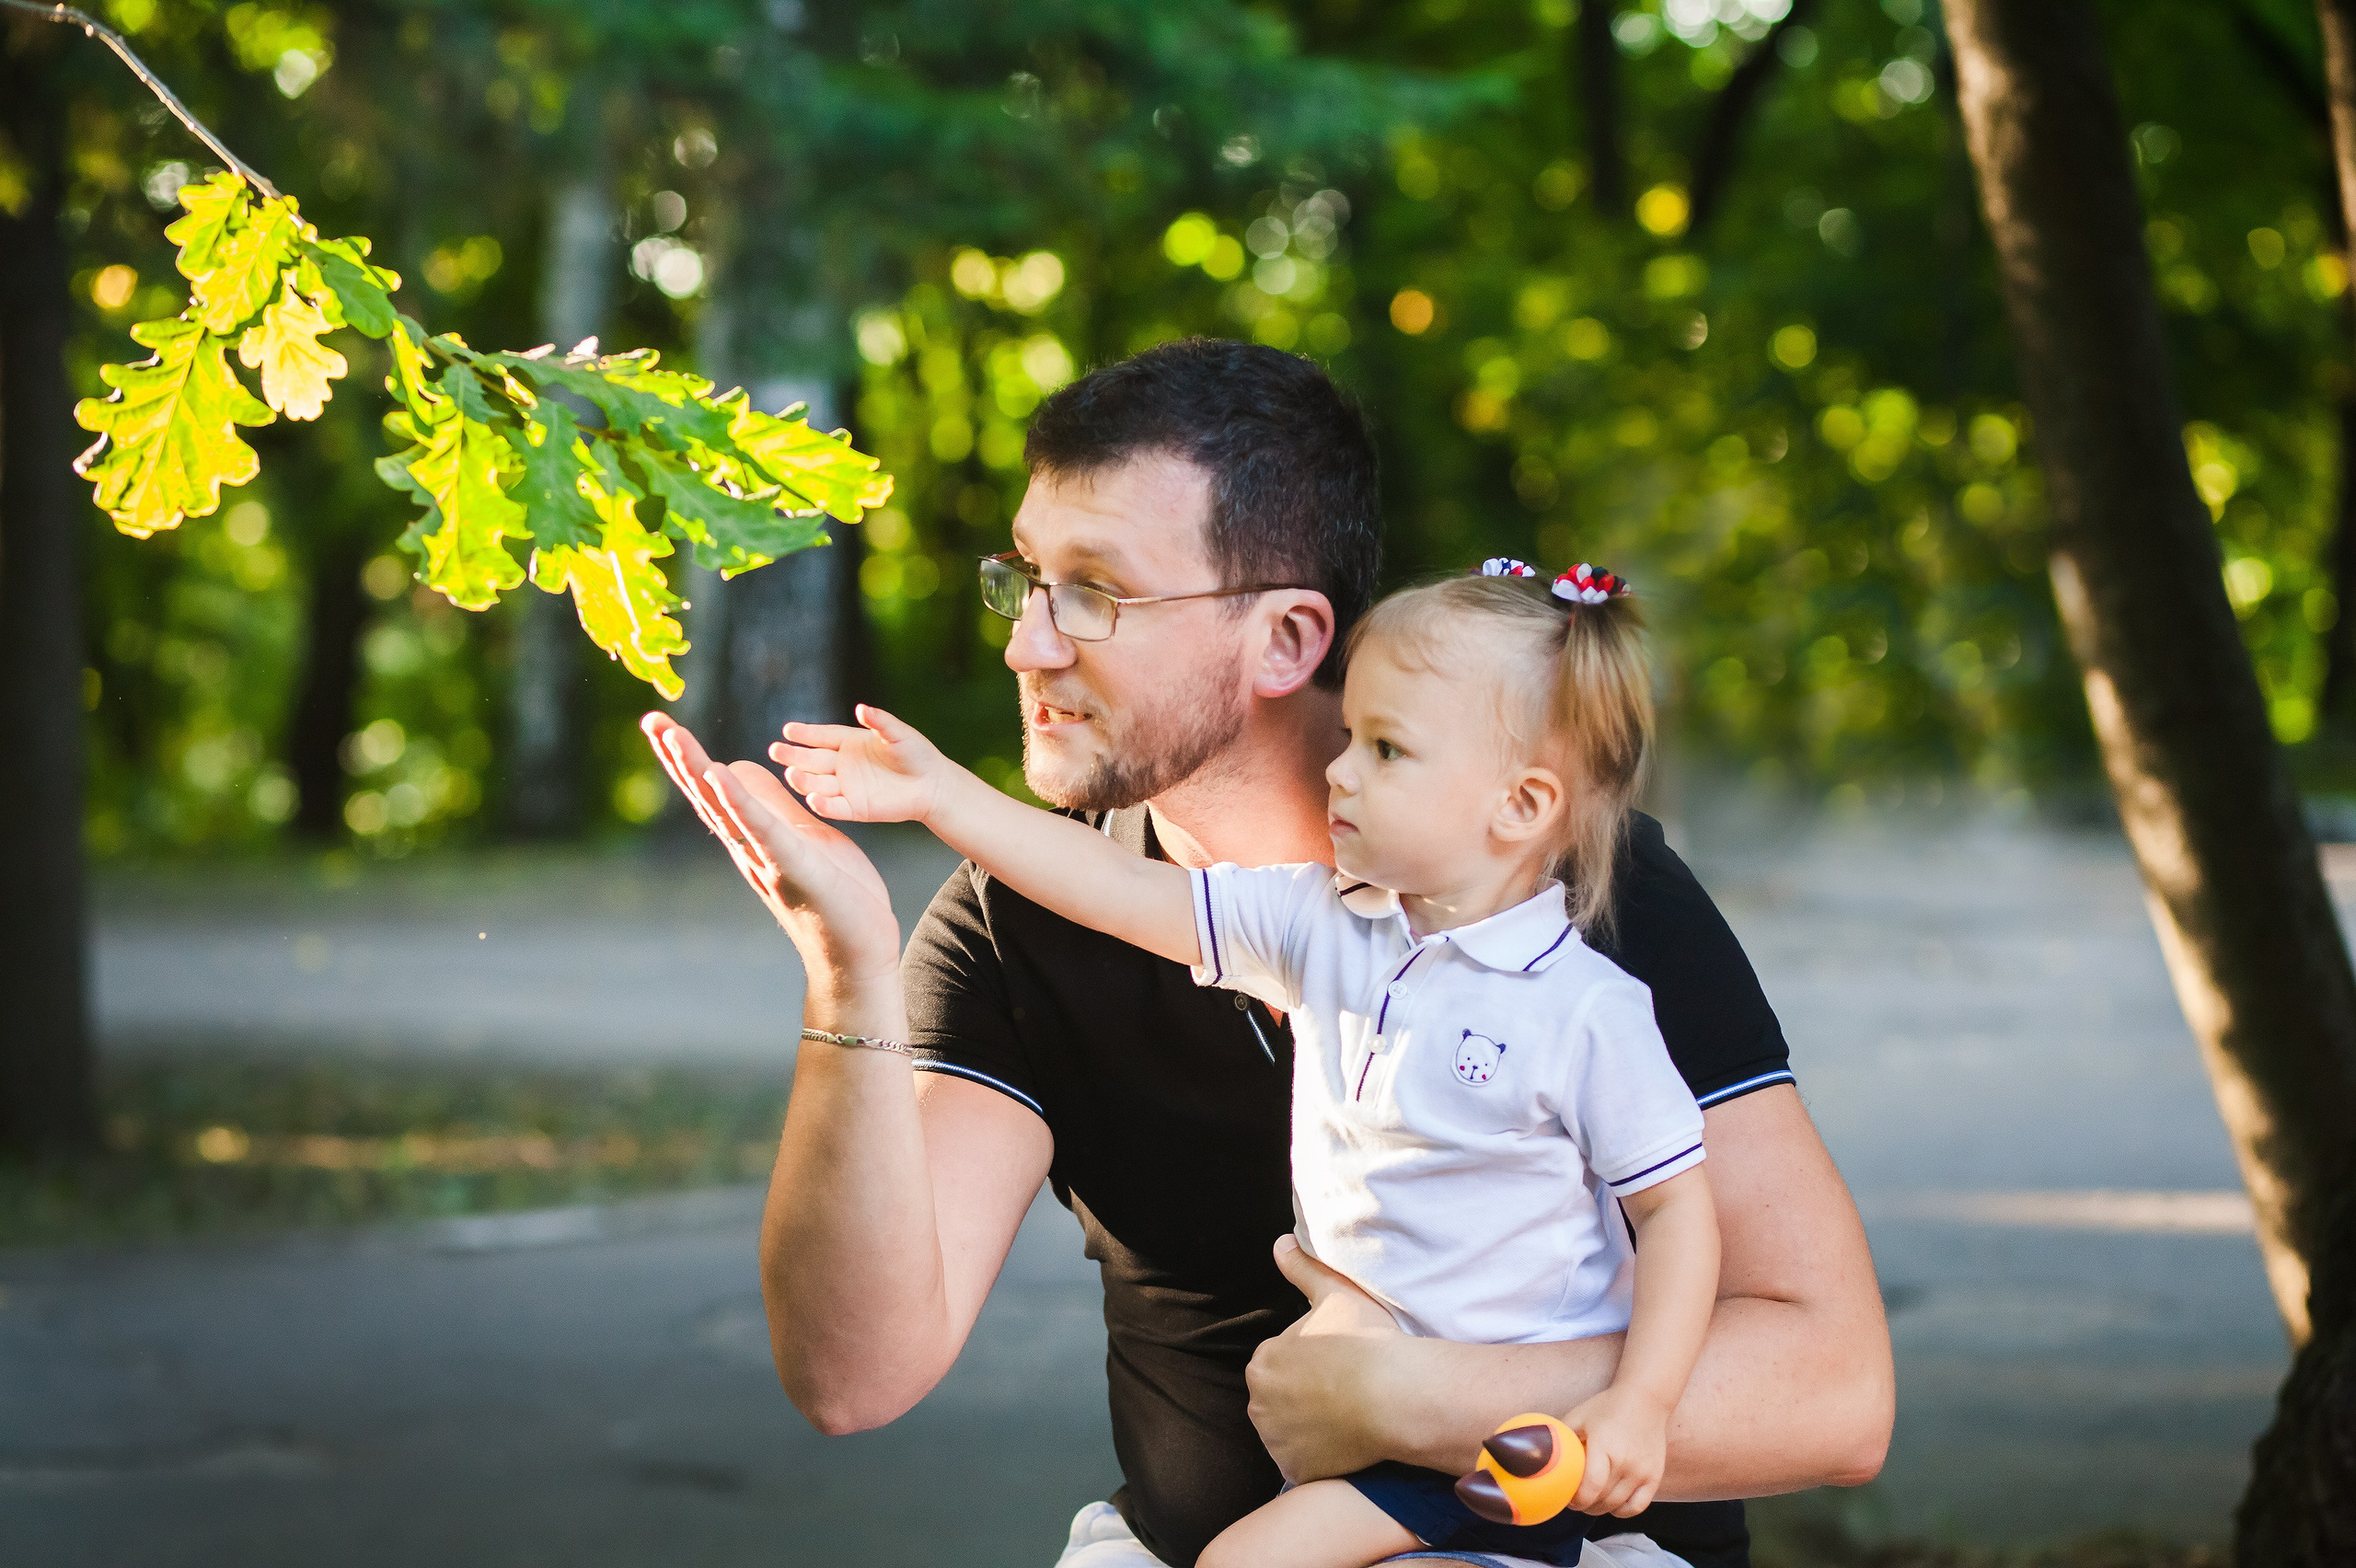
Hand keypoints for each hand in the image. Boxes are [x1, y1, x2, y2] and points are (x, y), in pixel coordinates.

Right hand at [641, 713, 900, 987]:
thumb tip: (734, 766)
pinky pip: (761, 828)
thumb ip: (772, 804)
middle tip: (651, 719)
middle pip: (707, 794)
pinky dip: (739, 800)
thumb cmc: (836, 895)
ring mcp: (766, 858)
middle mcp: (749, 848)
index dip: (687, 757)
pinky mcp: (792, 866)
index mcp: (754, 837)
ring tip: (674, 736)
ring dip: (698, 770)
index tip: (662, 723)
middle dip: (679, 756)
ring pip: (724, 807)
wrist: (858, 951)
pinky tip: (719, 773)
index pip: (714, 789)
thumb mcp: (803, 835)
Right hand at [773, 704, 953, 825]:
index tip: (788, 730)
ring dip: (804, 780)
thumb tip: (862, 709)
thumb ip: (880, 722)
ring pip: (818, 784)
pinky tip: (813, 799)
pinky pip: (835, 807)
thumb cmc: (916, 754)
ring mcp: (847, 787)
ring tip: (791, 774)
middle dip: (794, 756)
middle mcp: (843, 765)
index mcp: (849, 742)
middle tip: (775, 751)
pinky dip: (824, 805)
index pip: (822, 737)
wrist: (933, 784)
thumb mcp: (899, 734)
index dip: (805, 734)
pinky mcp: (855, 808)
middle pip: (812, 760)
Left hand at [1244, 1235, 1406, 1482]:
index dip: (1313, 1362)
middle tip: (1346, 1390)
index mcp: (1263, 1360)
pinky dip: (1320, 1457)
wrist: (1395, 1395)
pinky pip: (1304, 1464)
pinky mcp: (1295, 1471)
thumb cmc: (1366, 1342)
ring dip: (1311, 1427)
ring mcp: (1275, 1441)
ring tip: (1349, 1416)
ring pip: (1290, 1432)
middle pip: (1281, 1399)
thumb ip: (1303, 1268)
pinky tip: (1346, 1442)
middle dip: (1306, 1396)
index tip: (1340, 1363)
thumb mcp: (1335, 1292)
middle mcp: (1258, 1403)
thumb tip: (1281, 1243)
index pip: (1282, 1363)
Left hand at [1562, 1384, 1671, 1517]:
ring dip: (1599, 1508)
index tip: (1566, 1498)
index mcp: (1604, 1446)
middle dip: (1583, 1505)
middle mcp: (1626, 1462)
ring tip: (1589, 1500)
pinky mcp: (1654, 1476)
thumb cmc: (1607, 1407)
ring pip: (1616, 1506)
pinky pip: (1637, 1507)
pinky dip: (1621, 1510)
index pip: (1590, 1488)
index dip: (1575, 1500)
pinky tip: (1610, 1503)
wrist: (1645, 1399)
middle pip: (1601, 1500)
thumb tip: (1536, 1452)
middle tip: (1574, 1499)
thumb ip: (1560, 1436)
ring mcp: (1642, 1471)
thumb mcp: (1578, 1416)